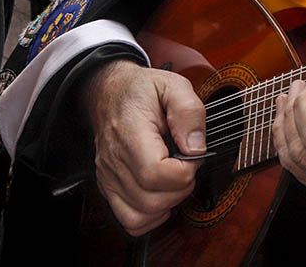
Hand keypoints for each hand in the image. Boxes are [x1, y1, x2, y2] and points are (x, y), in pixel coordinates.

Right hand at [85, 60, 205, 235]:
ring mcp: (109, 177)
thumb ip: (189, 112)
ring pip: (140, 215)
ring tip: (177, 180)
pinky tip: (164, 196)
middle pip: (150, 200)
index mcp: (130, 133)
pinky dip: (151, 217)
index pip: (155, 173)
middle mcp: (114, 160)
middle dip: (181, 188)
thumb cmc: (142, 91)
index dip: (184, 171)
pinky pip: (129, 219)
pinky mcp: (108, 187)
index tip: (194, 156)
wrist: (110, 92)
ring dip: (168, 204)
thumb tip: (197, 147)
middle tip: (189, 165)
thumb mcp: (173, 86)